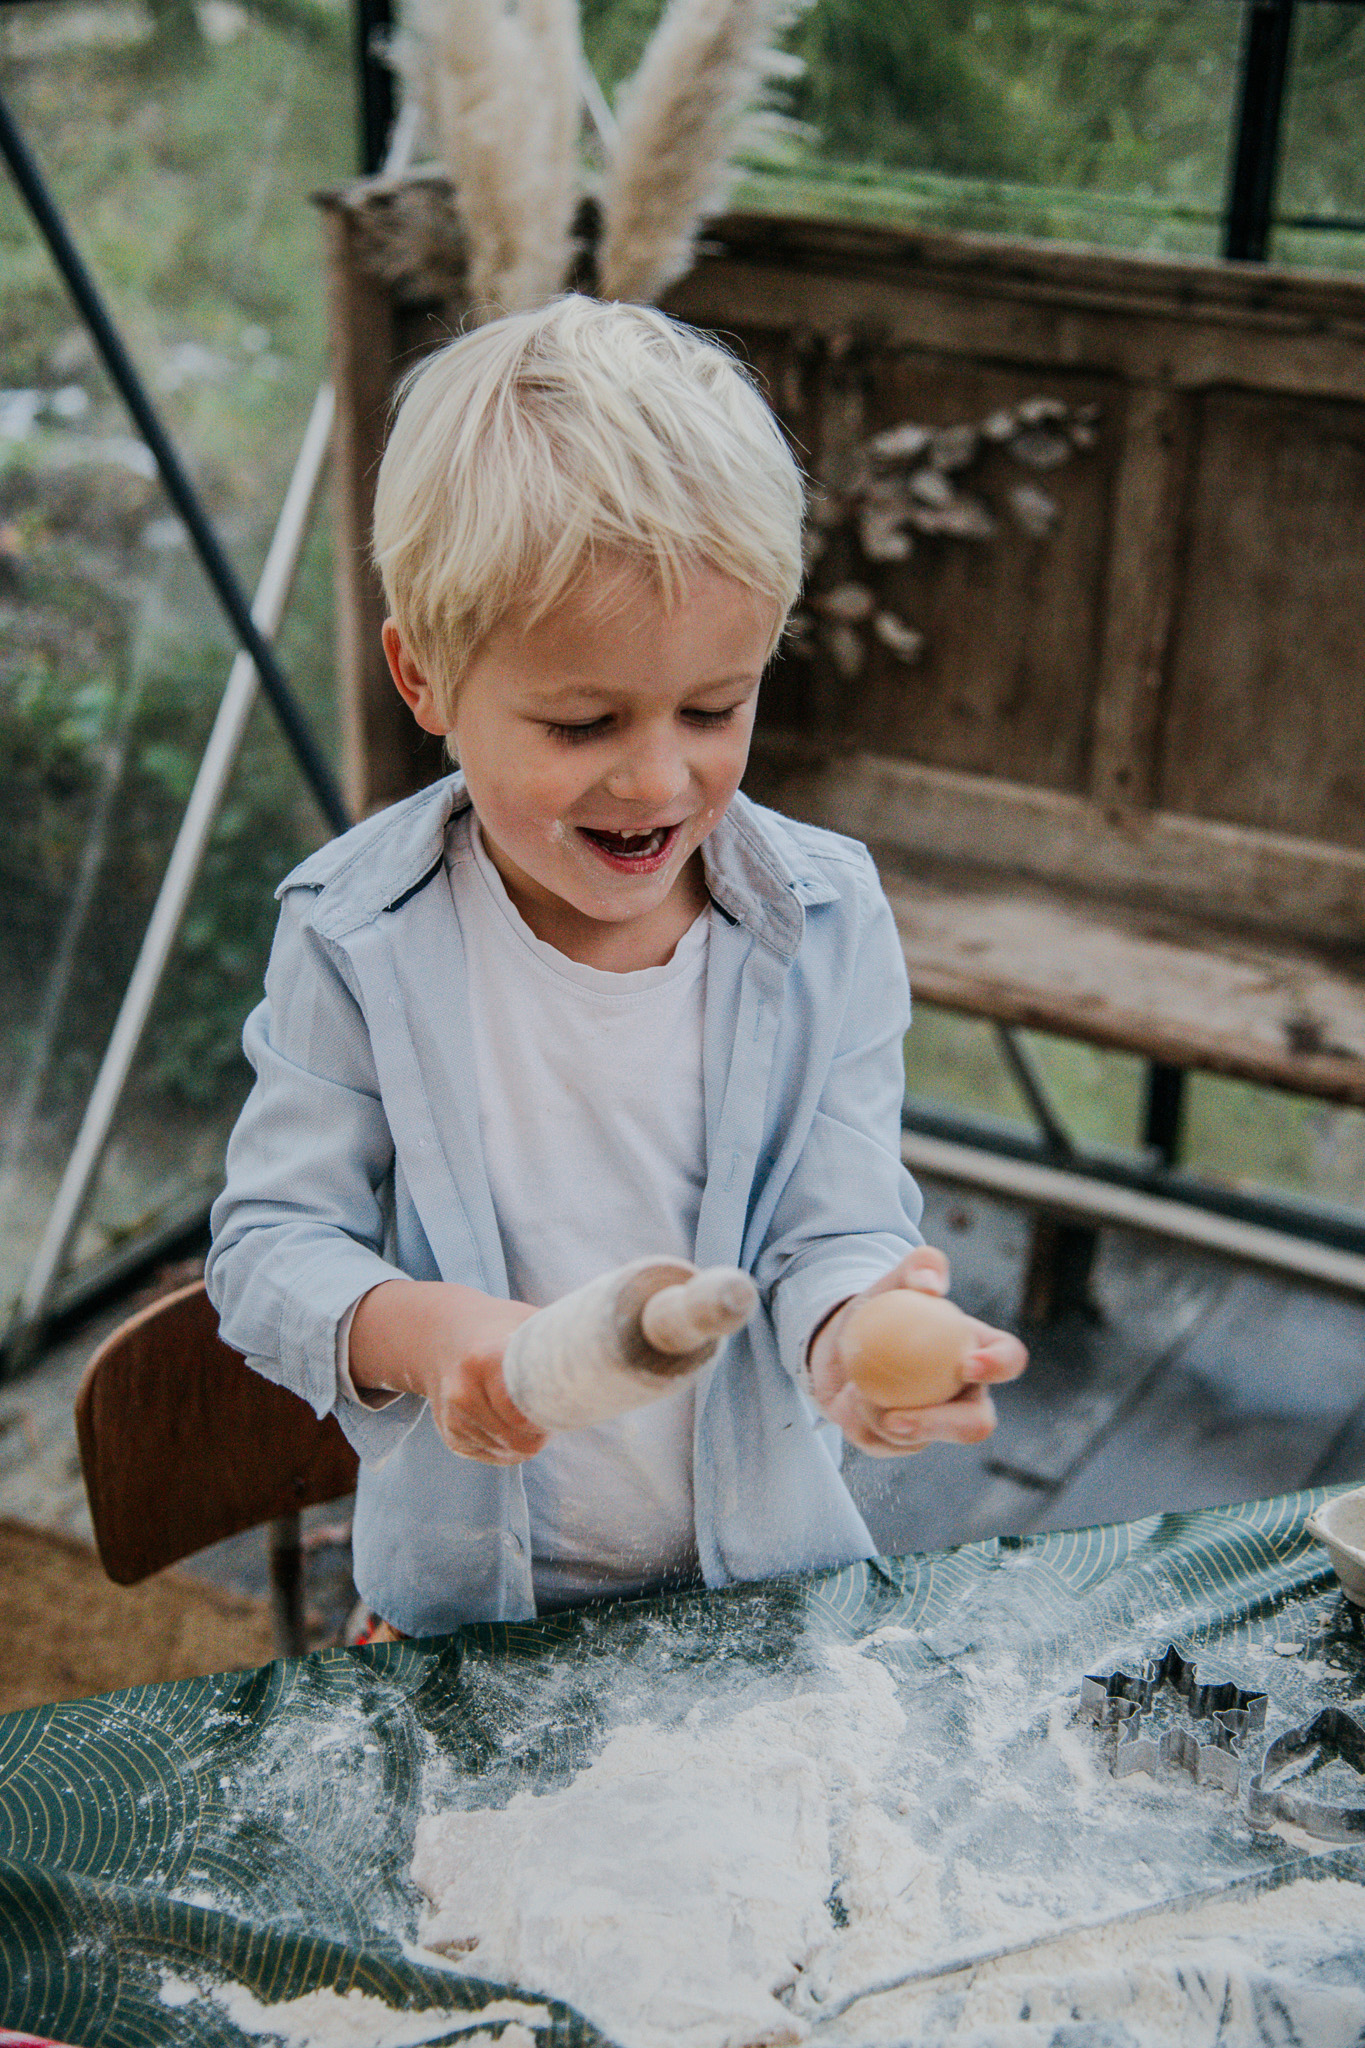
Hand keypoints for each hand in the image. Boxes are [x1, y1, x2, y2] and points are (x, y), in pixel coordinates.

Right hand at [348, 1279, 547, 1464]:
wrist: (439, 1333)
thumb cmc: (497, 1326)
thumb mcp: (529, 1322)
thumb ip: (559, 1340)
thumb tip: (595, 1357)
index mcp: (485, 1361)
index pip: (527, 1412)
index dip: (549, 1412)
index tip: (558, 1400)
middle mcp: (463, 1394)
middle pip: (523, 1439)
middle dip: (542, 1427)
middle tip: (549, 1402)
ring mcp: (454, 1419)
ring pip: (511, 1451)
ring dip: (527, 1436)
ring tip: (526, 1404)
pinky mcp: (453, 1438)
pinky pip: (495, 1454)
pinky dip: (508, 1443)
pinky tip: (505, 1416)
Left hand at [806, 1247, 1027, 1458]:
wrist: (842, 1341)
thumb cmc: (882, 1306)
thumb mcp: (895, 1280)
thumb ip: (918, 1267)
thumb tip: (930, 1286)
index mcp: (980, 1352)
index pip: (1009, 1359)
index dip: (999, 1367)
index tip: (966, 1365)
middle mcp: (966, 1394)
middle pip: (976, 1423)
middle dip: (941, 1425)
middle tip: (897, 1417)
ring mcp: (937, 1423)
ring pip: (922, 1440)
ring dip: (881, 1419)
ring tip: (855, 1391)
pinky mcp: (904, 1442)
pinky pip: (885, 1446)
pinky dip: (860, 1424)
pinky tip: (847, 1401)